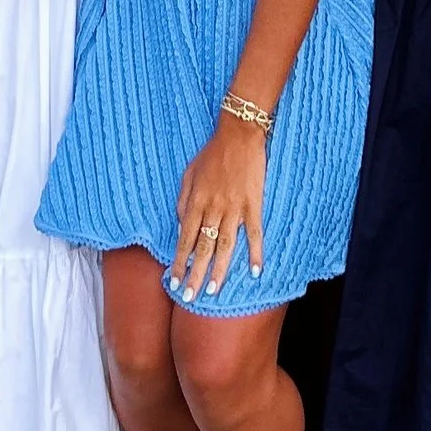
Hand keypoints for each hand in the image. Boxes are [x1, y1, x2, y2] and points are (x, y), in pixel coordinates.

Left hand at [170, 116, 266, 293]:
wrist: (239, 134)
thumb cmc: (212, 154)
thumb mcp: (189, 174)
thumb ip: (184, 201)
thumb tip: (182, 227)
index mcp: (196, 201)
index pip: (185, 239)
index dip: (179, 261)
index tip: (174, 281)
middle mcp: (214, 208)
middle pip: (204, 248)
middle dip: (195, 274)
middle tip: (190, 296)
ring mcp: (235, 208)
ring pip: (226, 245)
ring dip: (219, 270)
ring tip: (213, 290)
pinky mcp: (253, 204)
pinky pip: (254, 232)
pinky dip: (255, 252)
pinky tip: (255, 271)